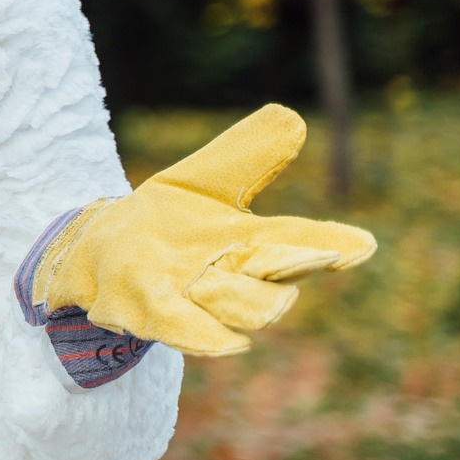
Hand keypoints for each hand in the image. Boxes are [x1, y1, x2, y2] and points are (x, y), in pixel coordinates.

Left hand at [31, 104, 376, 356]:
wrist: (96, 254)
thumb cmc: (163, 221)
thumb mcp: (199, 180)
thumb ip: (244, 155)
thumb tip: (290, 118)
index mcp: (250, 242)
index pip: (299, 241)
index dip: (331, 246)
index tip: (362, 246)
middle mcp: (233, 278)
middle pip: (277, 283)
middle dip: (288, 269)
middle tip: (295, 256)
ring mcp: (196, 302)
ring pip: (244, 310)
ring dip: (240, 295)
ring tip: (214, 277)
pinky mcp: (156, 316)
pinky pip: (193, 333)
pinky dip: (210, 335)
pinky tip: (229, 341)